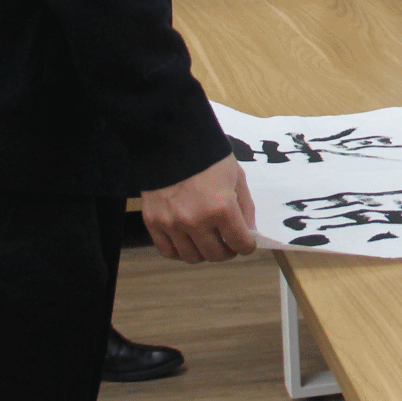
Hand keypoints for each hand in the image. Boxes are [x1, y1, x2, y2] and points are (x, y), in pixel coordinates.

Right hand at [141, 154, 258, 263]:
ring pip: (192, 257)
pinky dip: (181, 252)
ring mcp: (172, 224)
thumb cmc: (210, 159)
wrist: (172, 143)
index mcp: (222, 208)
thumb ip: (245, 208)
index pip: (240, 243)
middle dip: (227, 251)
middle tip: (228, 243)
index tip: (247, 243)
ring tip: (208, 242)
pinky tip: (188, 243)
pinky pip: (168, 251)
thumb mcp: (237, 178)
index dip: (247, 246)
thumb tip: (248, 233)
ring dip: (205, 253)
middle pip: (216, 255)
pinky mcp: (153, 222)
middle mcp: (196, 221)